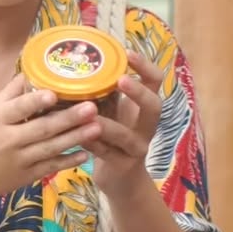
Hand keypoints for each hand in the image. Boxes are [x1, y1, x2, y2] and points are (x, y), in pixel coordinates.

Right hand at [0, 74, 101, 204]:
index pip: (18, 108)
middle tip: (92, 107)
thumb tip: (30, 70)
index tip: (54, 94)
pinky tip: (85, 154)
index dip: (36, 101)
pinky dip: (68, 161)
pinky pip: (51, 167)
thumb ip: (10, 94)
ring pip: (51, 148)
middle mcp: (8, 140)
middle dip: (68, 118)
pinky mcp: (27, 176)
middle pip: (42, 128)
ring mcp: (19, 160)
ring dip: (75, 138)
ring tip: (97, 127)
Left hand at [87, 51, 162, 197]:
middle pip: (154, 106)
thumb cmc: (111, 137)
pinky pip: (107, 154)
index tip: (127, 52)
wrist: (120, 179)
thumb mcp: (111, 111)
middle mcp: (146, 125)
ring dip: (108, 125)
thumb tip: (77, 61)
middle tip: (121, 80)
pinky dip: (92, 144)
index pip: (155, 81)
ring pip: (126, 135)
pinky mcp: (123, 165)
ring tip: (90, 116)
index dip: (145, 66)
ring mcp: (137, 147)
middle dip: (138, 92)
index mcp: (143, 108)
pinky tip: (78, 137)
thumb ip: (102, 92)